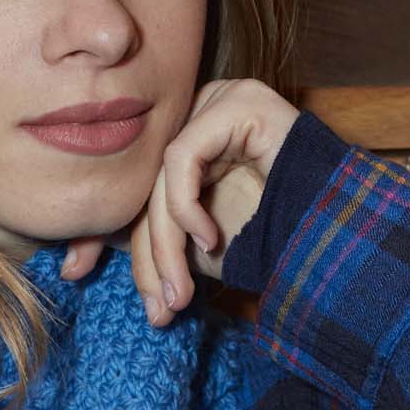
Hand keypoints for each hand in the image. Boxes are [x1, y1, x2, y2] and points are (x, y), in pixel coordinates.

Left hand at [61, 79, 299, 323]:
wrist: (336, 240)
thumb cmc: (273, 241)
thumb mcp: (191, 248)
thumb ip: (144, 237)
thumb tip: (78, 250)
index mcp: (186, 140)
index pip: (131, 183)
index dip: (98, 230)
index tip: (73, 273)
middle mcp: (199, 112)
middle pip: (146, 185)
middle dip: (144, 256)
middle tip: (157, 309)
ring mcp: (220, 100)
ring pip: (162, 180)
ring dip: (167, 247)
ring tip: (180, 295)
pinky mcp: (239, 101)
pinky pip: (183, 157)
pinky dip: (187, 208)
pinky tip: (210, 242)